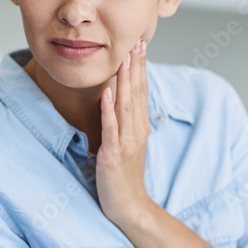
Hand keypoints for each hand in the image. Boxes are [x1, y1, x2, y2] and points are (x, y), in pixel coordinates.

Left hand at [96, 39, 150, 226]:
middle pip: (137, 93)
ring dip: (125, 81)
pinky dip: (108, 110)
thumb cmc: (125, 177)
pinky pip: (111, 129)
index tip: (140, 46)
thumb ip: (126, 124)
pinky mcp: (113, 155)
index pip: (141, 92)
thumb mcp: (128, 146)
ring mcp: (126, 142)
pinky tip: (106, 93)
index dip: (141, 68)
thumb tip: (119, 102)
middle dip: (136, 66)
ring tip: (124, 58)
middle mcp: (136, 131)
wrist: (130, 206)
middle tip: (137, 42)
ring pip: (126, 106)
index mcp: (140, 127)